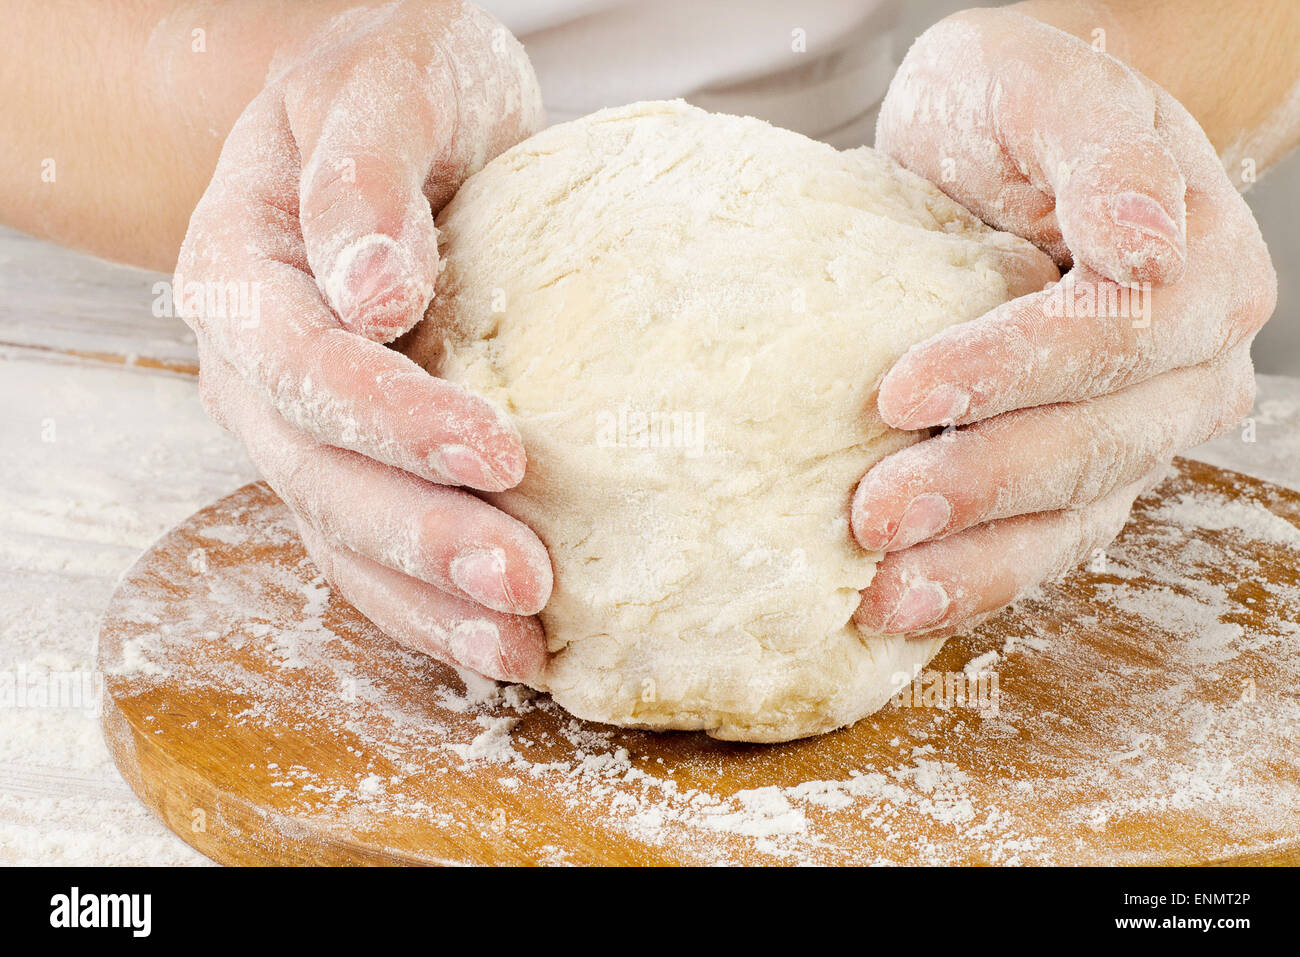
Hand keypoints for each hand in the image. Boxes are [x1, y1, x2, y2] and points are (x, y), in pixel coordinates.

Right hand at [176, 1, 552, 679]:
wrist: (394, 116)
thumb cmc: (395, 85)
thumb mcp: (383, 88)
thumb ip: (360, 178)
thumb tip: (368, 294)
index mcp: (240, 271)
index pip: (302, 363)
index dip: (392, 417)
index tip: (500, 449)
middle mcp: (253, 368)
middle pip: (317, 473)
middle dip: (421, 535)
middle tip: (525, 581)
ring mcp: (298, 425)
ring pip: (341, 533)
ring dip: (429, 599)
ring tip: (522, 643)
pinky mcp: (354, 459)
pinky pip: (370, 549)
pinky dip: (430, 604)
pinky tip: (503, 642)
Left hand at [853, 7, 1276, 637]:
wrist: (988, 155)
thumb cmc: (1010, 113)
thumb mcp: (1045, 88)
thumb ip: (1101, 151)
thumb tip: (1143, 239)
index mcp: (1198, 272)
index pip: (1118, 333)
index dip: (1014, 369)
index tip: (903, 389)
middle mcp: (1183, 371)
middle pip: (1096, 445)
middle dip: (982, 484)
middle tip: (874, 513)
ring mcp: (1131, 437)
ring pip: (1073, 518)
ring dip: (976, 562)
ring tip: (885, 593)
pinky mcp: (1072, 480)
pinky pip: (1039, 545)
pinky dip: (974, 581)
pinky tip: (903, 605)